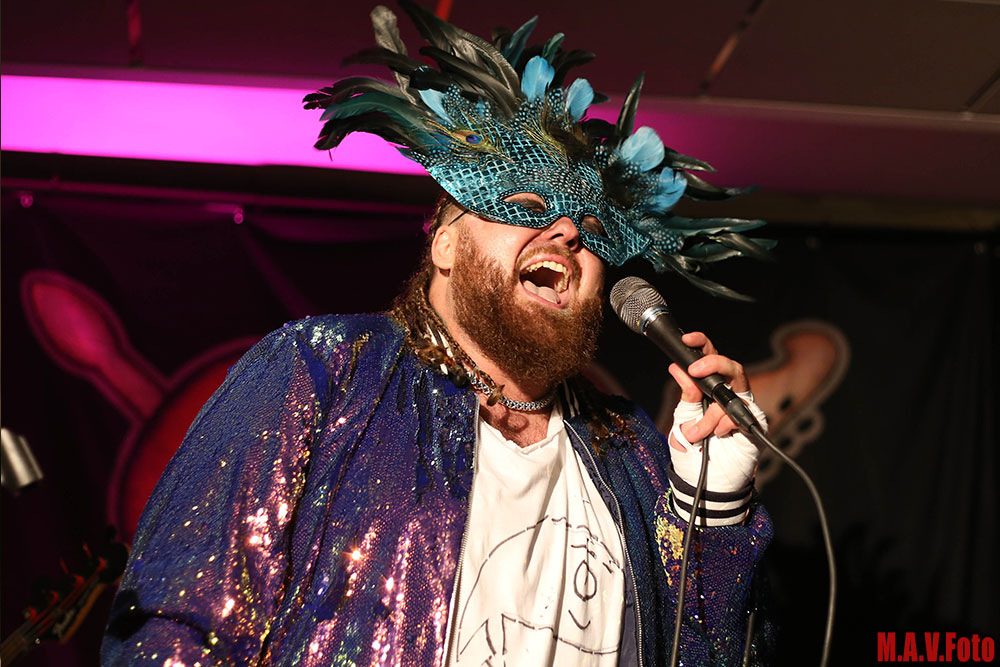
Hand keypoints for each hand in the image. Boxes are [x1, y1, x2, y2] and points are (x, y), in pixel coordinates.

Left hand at [667, 331, 749, 450]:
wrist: (704, 481)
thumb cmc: (693, 450)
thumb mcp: (682, 422)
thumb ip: (686, 397)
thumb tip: (677, 368)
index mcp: (711, 389)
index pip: (710, 359)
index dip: (702, 344)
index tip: (687, 339)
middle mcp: (730, 395)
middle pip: (731, 367)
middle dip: (713, 363)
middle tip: (694, 370)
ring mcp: (744, 409)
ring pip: (733, 394)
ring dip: (710, 413)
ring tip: (695, 433)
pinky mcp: (755, 426)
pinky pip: (740, 416)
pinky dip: (724, 425)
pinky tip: (717, 435)